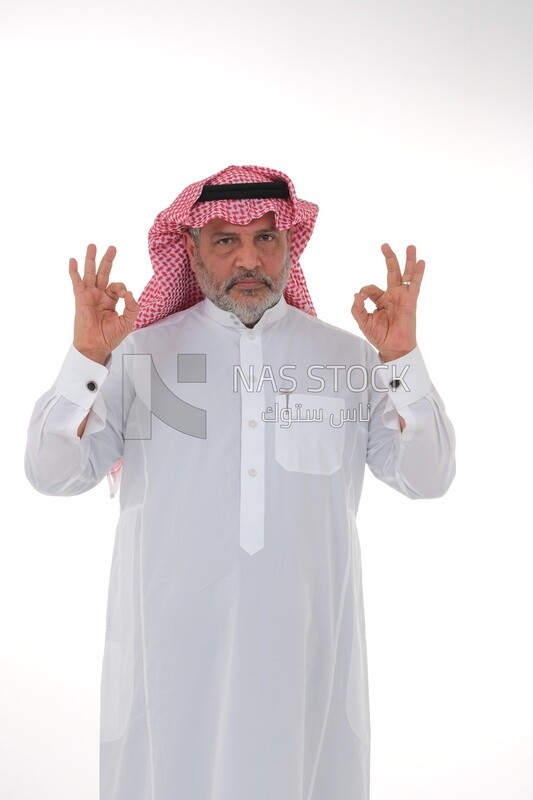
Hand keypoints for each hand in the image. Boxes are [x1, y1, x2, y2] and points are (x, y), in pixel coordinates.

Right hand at [69, 244, 138, 363]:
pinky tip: (73, 260)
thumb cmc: (110, 337)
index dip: (121, 287)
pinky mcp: (80, 298)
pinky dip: (74, 271)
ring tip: (92, 245)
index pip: (117, 286)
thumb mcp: (128, 321)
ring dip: (91, 259)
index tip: (124, 295)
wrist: (96, 346)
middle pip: (104, 273)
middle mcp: (100, 296)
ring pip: (90, 273)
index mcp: (111, 301)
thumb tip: (129, 292)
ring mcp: (89, 296)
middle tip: (112, 248)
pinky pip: (76, 282)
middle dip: (108, 260)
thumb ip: (132, 307)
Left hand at [351, 243, 424, 361]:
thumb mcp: (363, 322)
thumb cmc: (380, 336)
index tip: (360, 296)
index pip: (372, 288)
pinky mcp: (411, 301)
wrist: (393, 347)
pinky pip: (415, 285)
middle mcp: (393, 296)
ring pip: (406, 275)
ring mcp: (402, 297)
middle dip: (389, 258)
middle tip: (384, 245)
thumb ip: (357, 308)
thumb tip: (356, 294)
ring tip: (410, 246)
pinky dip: (418, 273)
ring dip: (408, 260)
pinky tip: (421, 262)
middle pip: (392, 272)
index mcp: (381, 300)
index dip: (365, 290)